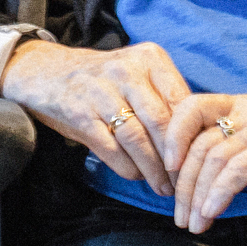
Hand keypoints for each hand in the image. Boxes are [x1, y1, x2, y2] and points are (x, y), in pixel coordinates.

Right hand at [0, 38, 194, 194]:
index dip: (193, 137)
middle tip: (183, 182)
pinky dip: (128, 168)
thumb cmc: (104, 81)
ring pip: (138, 140)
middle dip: (175, 159)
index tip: (199, 162)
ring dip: (153, 170)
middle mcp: (127, 70)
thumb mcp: (137, 75)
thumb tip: (199, 139)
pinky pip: (112, 149)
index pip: (182, 103)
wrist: (47, 71)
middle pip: (161, 123)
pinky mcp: (79, 113)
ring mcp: (100, 91)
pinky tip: (135, 176)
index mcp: (150, 58)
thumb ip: (165, 98)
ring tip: (162, 187)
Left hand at [163, 93, 246, 232]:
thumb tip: (202, 170)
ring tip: (194, 224)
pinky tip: (212, 213)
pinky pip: (238, 170)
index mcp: (246, 103)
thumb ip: (239, 146)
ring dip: (198, 196)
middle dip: (183, 184)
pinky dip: (219, 193)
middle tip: (179, 217)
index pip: (192, 106)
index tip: (167, 171)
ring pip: (214, 158)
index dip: (172, 135)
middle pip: (199, 142)